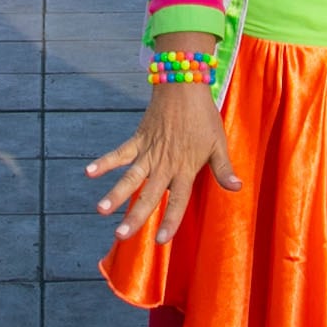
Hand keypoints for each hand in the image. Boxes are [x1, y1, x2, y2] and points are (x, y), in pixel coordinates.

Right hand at [87, 82, 238, 242]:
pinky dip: (105, 161)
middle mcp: (165, 164)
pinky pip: (120, 152)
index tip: (160, 241)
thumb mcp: (218, 143)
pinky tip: (89, 172)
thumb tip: (237, 188)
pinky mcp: (139, 138)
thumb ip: (224, 169)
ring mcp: (149, 151)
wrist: (184, 85)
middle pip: (149, 194)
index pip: (178, 201)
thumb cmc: (204, 116)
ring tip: (101, 210)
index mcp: (185, 168)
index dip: (170, 221)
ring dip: (115, 193)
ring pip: (131, 176)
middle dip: (135, 216)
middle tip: (121, 235)